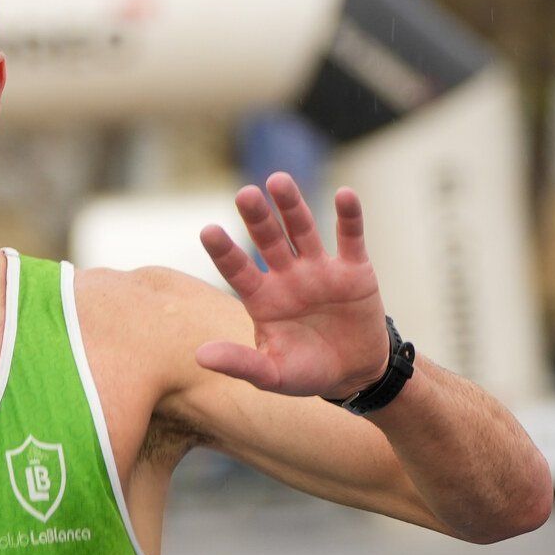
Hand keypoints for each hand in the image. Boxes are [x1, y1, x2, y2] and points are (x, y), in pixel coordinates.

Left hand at [196, 174, 390, 399]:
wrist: (354, 374)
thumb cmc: (306, 372)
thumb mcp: (272, 374)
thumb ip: (240, 363)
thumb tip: (200, 357)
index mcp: (262, 298)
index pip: (237, 269)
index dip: (224, 251)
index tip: (208, 230)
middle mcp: (286, 276)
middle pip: (268, 241)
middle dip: (257, 218)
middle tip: (244, 194)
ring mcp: (319, 269)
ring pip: (302, 230)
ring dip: (292, 206)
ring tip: (278, 180)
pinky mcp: (354, 269)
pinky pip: (350, 238)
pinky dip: (349, 217)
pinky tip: (345, 194)